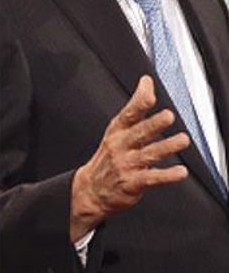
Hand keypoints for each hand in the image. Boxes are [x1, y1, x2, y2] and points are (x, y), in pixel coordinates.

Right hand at [70, 76, 189, 240]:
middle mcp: (120, 146)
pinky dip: (167, 175)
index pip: (128, 114)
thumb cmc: (109, 158)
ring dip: (166, 147)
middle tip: (167, 116)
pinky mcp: (132, 183)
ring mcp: (125, 165)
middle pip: (138, 133)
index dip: (138, 101)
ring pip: (148, 154)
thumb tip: (146, 83)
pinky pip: (151, 178)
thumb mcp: (116, 131)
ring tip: (182, 140)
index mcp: (117, 132)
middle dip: (153, 124)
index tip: (148, 89)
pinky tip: (180, 172)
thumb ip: (135, 108)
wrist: (91, 190)